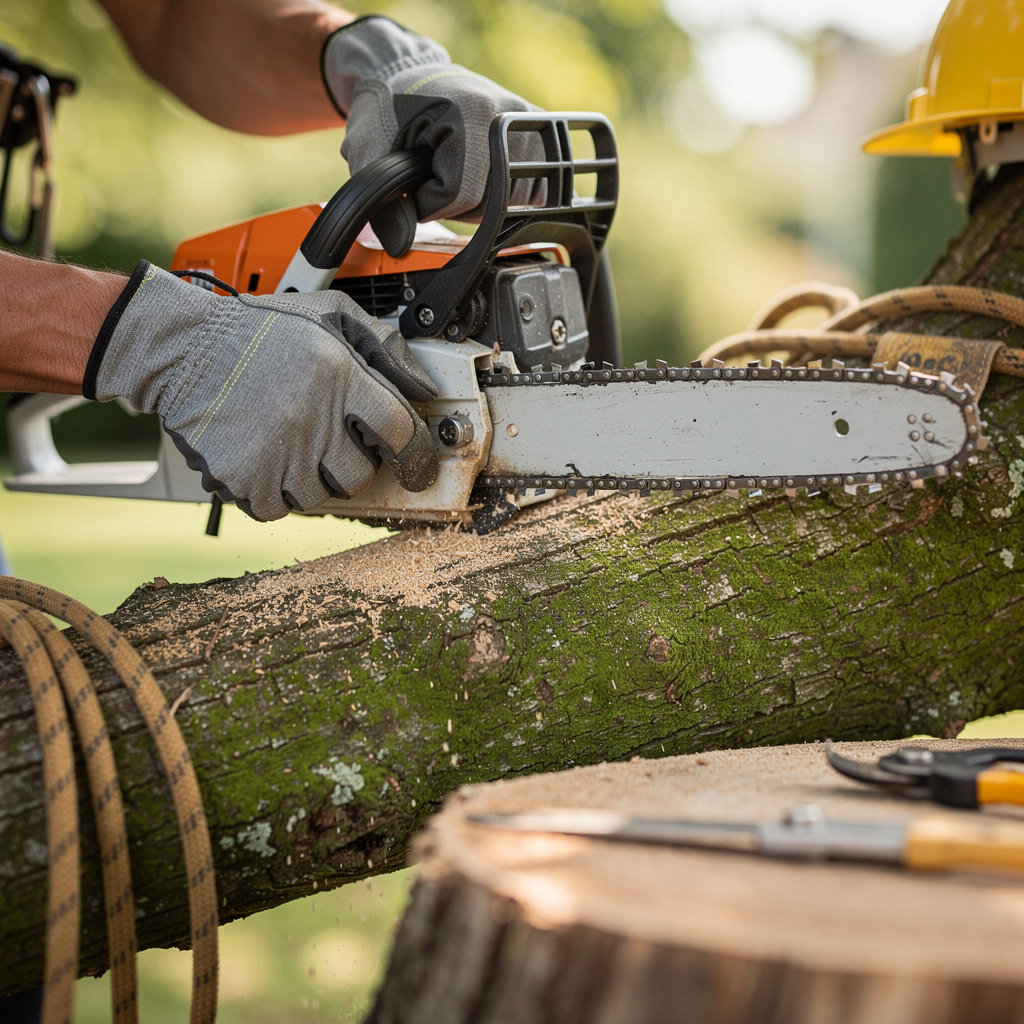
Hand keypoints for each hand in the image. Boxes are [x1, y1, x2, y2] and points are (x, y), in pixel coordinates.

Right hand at [84, 261, 438, 520]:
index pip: (400, 432)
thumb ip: (383, 346)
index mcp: (339, 376)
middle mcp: (311, 418)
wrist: (181, 347)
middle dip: (353, 462)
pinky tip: (267, 458)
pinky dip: (275, 493)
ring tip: (292, 441)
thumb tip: (422, 386)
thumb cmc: (258, 331)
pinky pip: (278, 508)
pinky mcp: (242, 477)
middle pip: (360, 474)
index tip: (416, 462)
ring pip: (321, 497)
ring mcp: (275, 453)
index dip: (415, 452)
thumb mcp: (330, 313)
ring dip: (313, 478)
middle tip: (332, 439)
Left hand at [323, 16, 542, 256]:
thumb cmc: (385, 109)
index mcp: (470, 113)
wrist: (404, 75)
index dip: (428, 202)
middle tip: (431, 171)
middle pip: (487, 205)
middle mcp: (507, 115)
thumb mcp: (369, 153)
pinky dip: (500, 195)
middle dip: (453, 204)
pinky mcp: (537, 132)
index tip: (413, 179)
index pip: (460, 196)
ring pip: (509, 204)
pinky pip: (528, 191)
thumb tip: (400, 245)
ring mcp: (528, 122)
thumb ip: (385, 204)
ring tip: (453, 168)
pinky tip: (479, 173)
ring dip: (476, 201)